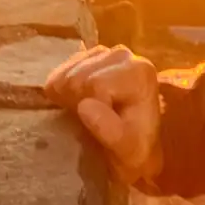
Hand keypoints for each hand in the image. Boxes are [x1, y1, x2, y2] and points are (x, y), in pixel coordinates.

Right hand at [45, 44, 163, 185]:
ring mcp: (107, 52)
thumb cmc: (136, 151)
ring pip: (68, 71)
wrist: (142, 146)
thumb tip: (84, 106)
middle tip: (84, 123)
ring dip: (67, 96)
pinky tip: (74, 102)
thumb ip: (110, 131)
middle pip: (79, 75)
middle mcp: (124, 55)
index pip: (94, 84)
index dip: (87, 109)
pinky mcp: (93, 56)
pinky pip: (64, 68)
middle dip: (75, 102)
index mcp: (139, 73)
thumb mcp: (128, 152)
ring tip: (81, 114)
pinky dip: (62, 87)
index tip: (93, 128)